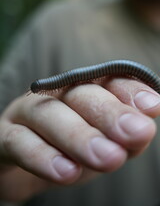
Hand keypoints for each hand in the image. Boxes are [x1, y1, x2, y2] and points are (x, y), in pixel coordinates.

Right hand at [0, 78, 159, 186]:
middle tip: (137, 133)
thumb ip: (124, 136)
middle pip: (82, 94)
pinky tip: (65, 171)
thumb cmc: (70, 147)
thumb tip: (143, 130)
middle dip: (110, 113)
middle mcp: (56, 95)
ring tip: (109, 158)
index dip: (131, 91)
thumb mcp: (103, 141)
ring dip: (80, 135)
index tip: (153, 107)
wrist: (27, 162)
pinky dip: (42, 156)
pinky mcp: (6, 134)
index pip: (109, 81)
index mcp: (81, 91)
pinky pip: (20, 142)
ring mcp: (28, 112)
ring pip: (50, 115)